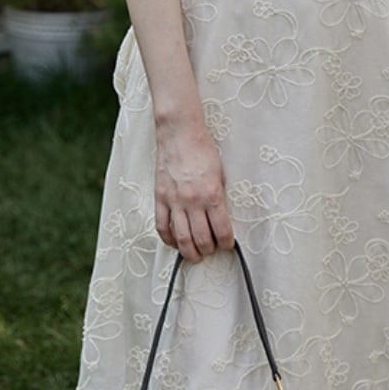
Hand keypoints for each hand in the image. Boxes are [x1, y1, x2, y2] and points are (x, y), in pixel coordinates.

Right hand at [154, 117, 234, 262]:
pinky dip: (168, 239)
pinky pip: (162, 226)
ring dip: (190, 251)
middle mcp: (193, 201)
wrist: (180, 134)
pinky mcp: (160, 197)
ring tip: (195, 255)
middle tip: (211, 250)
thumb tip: (220, 217)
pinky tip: (175, 243)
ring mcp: (174, 201)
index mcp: (212, 195)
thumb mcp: (220, 173)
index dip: (227, 243)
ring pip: (181, 238)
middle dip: (209, 250)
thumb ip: (219, 196)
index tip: (228, 245)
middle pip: (201, 239)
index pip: (222, 230)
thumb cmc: (203, 150)